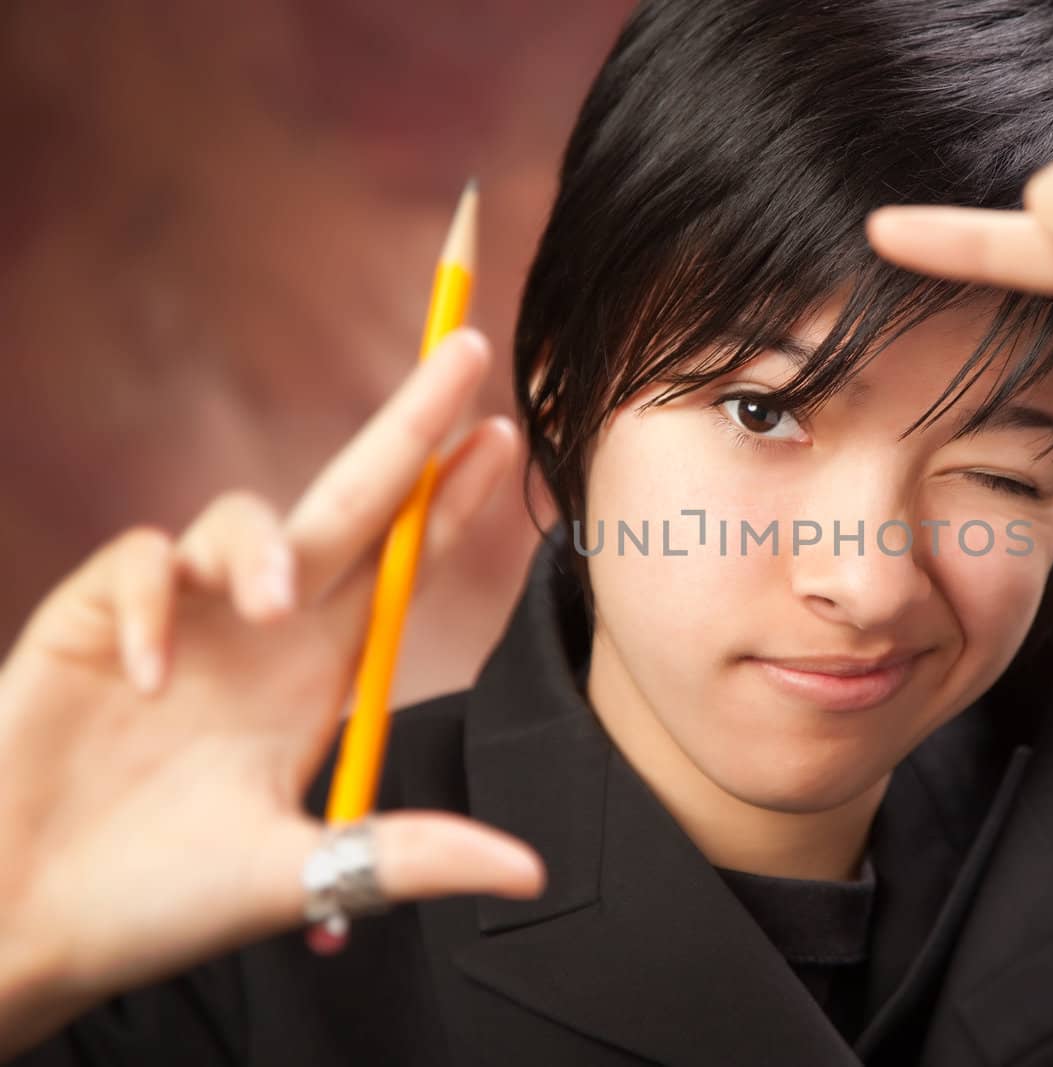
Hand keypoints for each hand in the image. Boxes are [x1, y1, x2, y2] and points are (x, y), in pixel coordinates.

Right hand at [0, 329, 543, 1053]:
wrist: (22, 924)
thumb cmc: (157, 900)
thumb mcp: (306, 874)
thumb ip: (410, 856)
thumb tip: (531, 875)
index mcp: (321, 671)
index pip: (404, 567)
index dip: (451, 503)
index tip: (506, 439)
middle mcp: (263, 628)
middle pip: (350, 502)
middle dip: (409, 427)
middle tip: (468, 352)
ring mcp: (184, 615)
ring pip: (244, 518)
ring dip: (268, 548)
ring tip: (279, 611)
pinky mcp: (97, 617)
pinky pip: (138, 566)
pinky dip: (151, 606)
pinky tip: (146, 682)